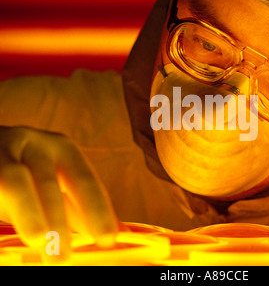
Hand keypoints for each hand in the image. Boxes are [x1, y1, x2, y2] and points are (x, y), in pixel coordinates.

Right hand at [0, 126, 118, 261]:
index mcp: (63, 149)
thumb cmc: (31, 173)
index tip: (107, 240)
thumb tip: (122, 233)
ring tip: (38, 239)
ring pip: (15, 181)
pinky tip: (7, 233)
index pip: (85, 181)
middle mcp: (35, 143)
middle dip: (58, 221)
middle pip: (50, 182)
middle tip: (63, 258)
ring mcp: (3, 149)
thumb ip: (83, 208)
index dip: (97, 210)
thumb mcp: (59, 183)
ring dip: (28, 213)